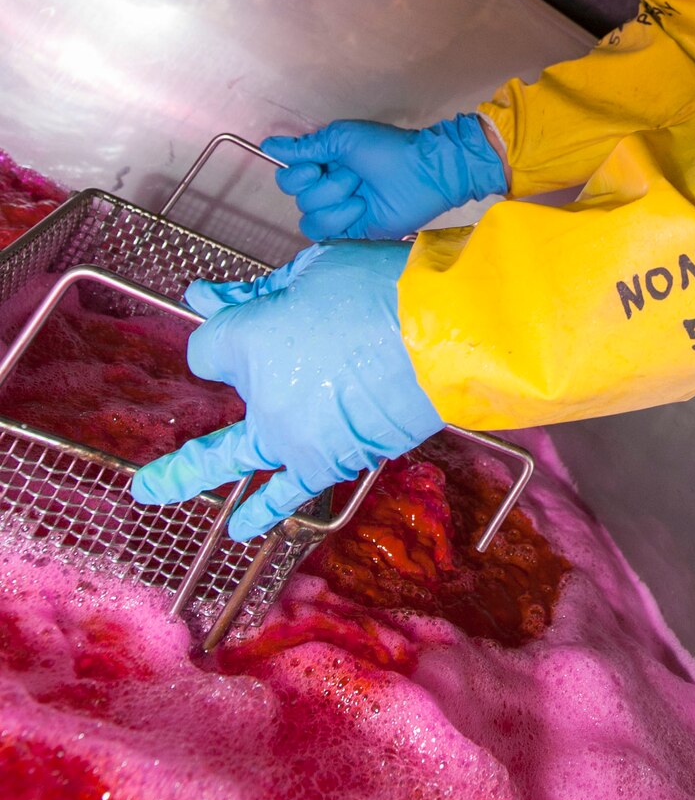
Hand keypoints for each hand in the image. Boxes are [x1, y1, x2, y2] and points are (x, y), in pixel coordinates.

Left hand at [129, 241, 440, 539]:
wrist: (443, 334)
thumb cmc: (381, 289)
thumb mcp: (313, 271)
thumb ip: (257, 291)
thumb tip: (206, 295)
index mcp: (247, 338)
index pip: (208, 344)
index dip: (224, 320)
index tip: (241, 305)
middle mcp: (259, 394)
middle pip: (216, 395)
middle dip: (197, 410)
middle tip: (147, 469)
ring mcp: (292, 434)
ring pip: (234, 454)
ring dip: (190, 472)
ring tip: (153, 491)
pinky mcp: (330, 459)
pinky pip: (289, 489)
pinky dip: (266, 509)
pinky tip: (242, 529)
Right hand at [262, 114, 506, 240]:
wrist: (423, 172)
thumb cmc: (389, 149)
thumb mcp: (342, 138)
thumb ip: (305, 147)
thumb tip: (269, 145)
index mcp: (324, 164)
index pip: (287, 178)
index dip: (298, 174)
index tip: (319, 165)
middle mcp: (327, 188)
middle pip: (298, 199)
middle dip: (326, 185)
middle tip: (354, 175)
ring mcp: (340, 212)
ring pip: (309, 219)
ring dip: (334, 203)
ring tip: (361, 193)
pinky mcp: (353, 232)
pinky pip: (325, 234)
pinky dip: (341, 219)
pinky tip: (361, 208)